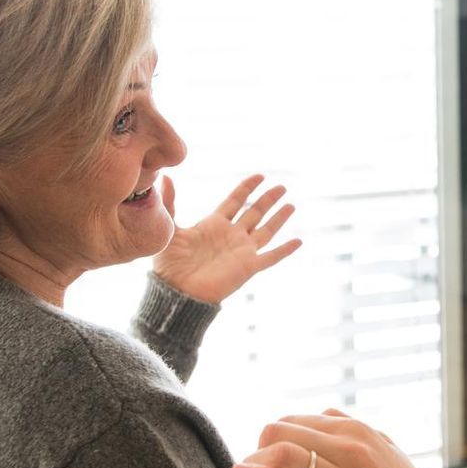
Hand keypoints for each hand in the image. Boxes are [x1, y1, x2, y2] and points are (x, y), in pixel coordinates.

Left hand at [152, 174, 301, 303]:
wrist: (176, 291)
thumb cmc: (169, 264)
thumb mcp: (170, 228)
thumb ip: (172, 202)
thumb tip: (167, 176)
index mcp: (214, 224)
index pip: (236, 200)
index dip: (248, 188)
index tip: (260, 175)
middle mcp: (232, 235)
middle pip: (255, 212)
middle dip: (268, 199)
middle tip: (282, 186)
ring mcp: (242, 251)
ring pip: (266, 230)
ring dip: (279, 218)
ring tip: (291, 205)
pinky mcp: (248, 267)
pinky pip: (271, 257)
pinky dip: (285, 250)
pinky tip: (299, 241)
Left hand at [231, 410, 466, 467]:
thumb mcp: (387, 453)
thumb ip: (355, 435)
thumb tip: (322, 420)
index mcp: (359, 432)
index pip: (295, 421)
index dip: (270, 438)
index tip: (262, 456)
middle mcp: (352, 449)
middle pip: (281, 431)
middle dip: (257, 449)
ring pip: (284, 454)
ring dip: (253, 463)